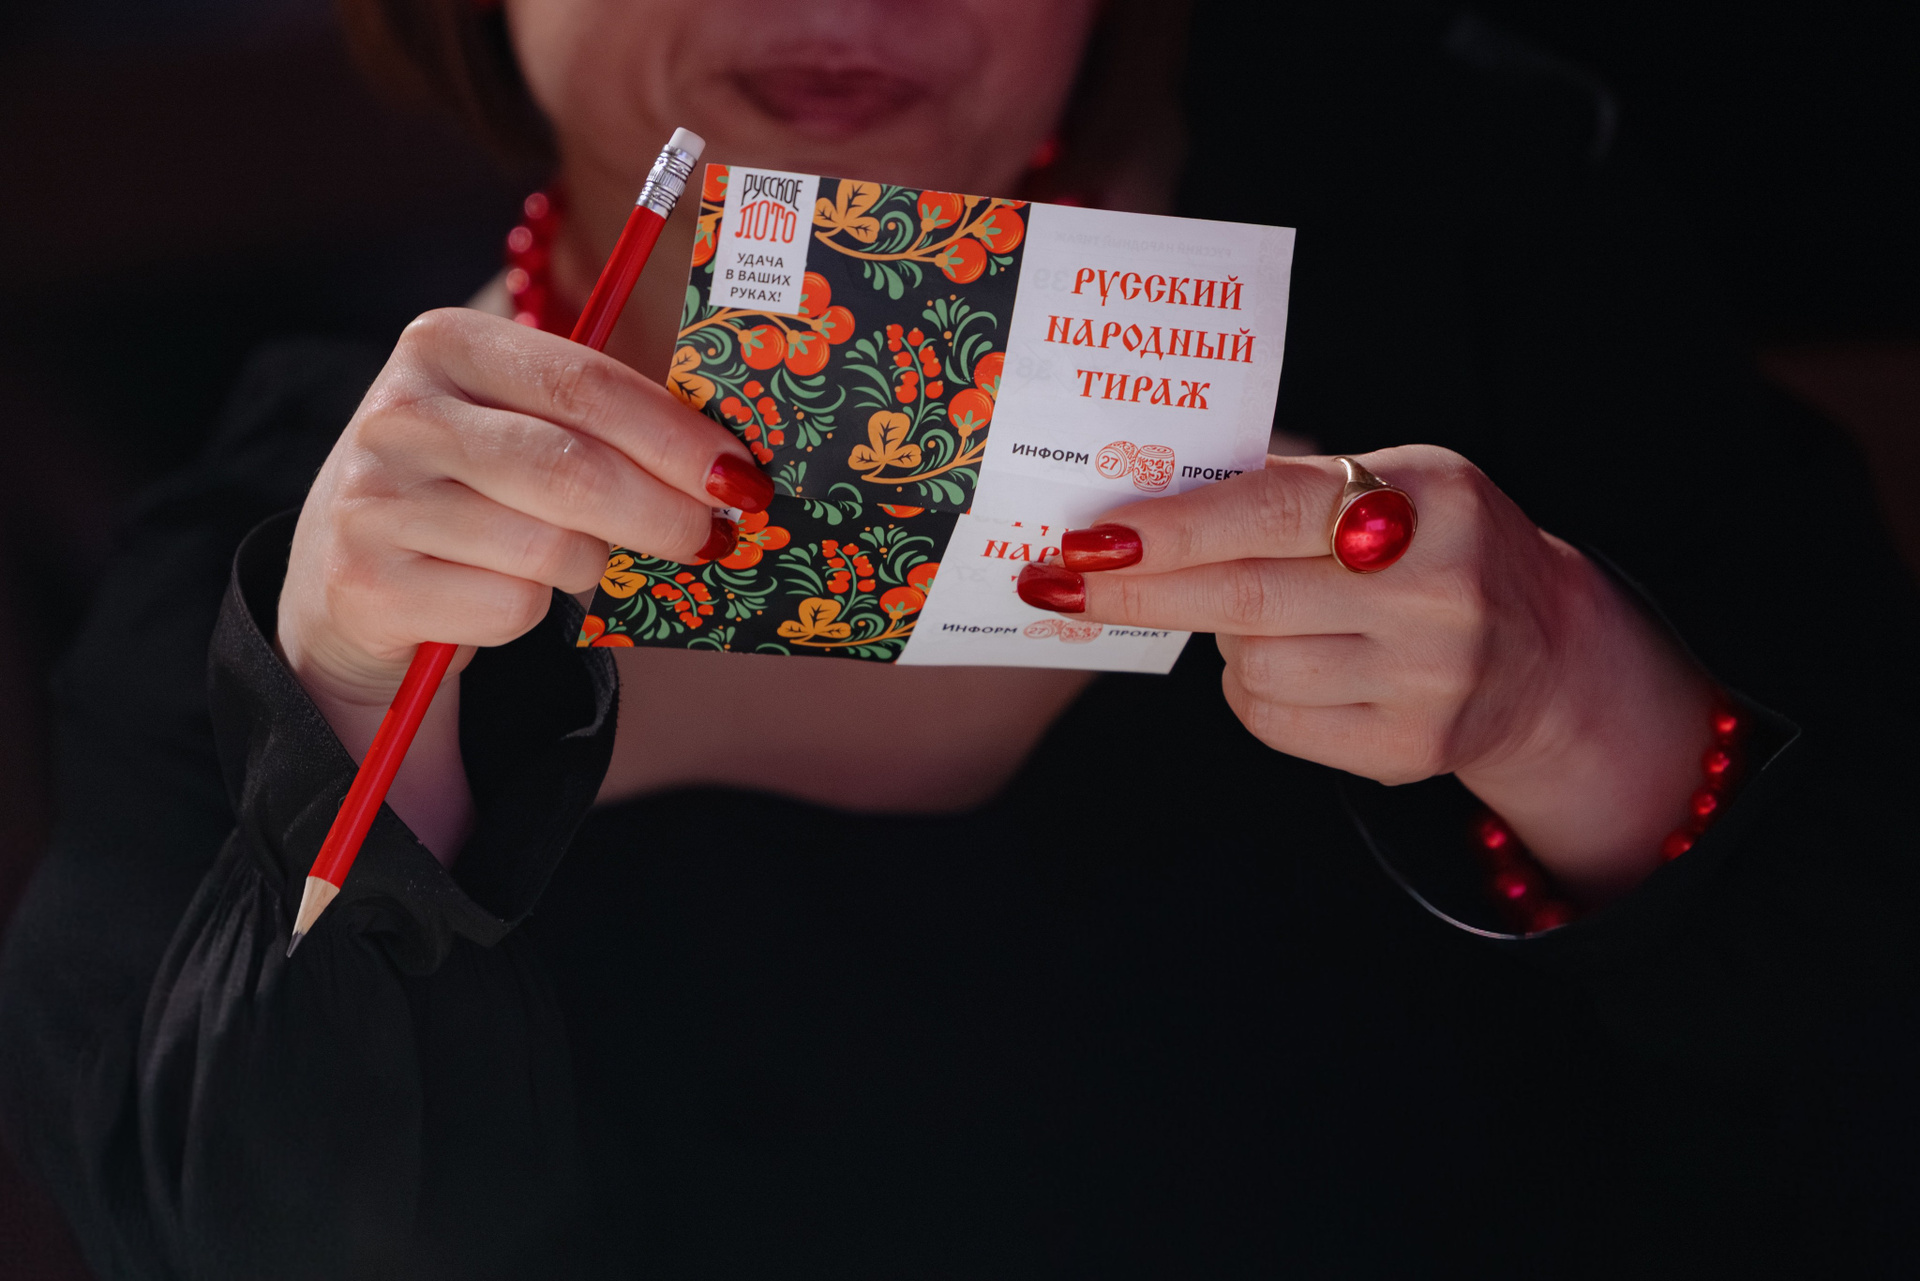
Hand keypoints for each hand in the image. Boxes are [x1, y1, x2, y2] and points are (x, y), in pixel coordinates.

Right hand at [277, 308, 770, 855]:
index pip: (588, 386)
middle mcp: (400, 411)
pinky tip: (497, 595)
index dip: (679, 438)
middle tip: (709, 540)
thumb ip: (604, 424)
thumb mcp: (520, 425)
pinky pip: (509, 609)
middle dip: (664, 514)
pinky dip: (530, 615)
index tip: (743, 477)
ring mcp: (374, 498)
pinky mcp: (366, 583)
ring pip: (550, 549)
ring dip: (589, 568)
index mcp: (448, 343)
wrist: (347, 575)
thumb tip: (731, 466)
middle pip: (575, 471)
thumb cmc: (472, 490)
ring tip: (570, 560)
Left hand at [1018, 446, 1715, 899]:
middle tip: (1063, 580)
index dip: (1172, 527)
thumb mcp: (1395, 482)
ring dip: (1222, 636)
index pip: (1273, 511)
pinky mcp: (1407, 749)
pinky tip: (1290, 662)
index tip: (1092, 537)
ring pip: (1250, 664)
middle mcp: (1436, 592)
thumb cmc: (1439, 545)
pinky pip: (1273, 720)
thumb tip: (1141, 502)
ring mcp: (1427, 680)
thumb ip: (1288, 488)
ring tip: (1260, 612)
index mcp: (1429, 501)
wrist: (1548, 651)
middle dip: (1141, 589)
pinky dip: (1254, 689)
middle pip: (1244, 599)